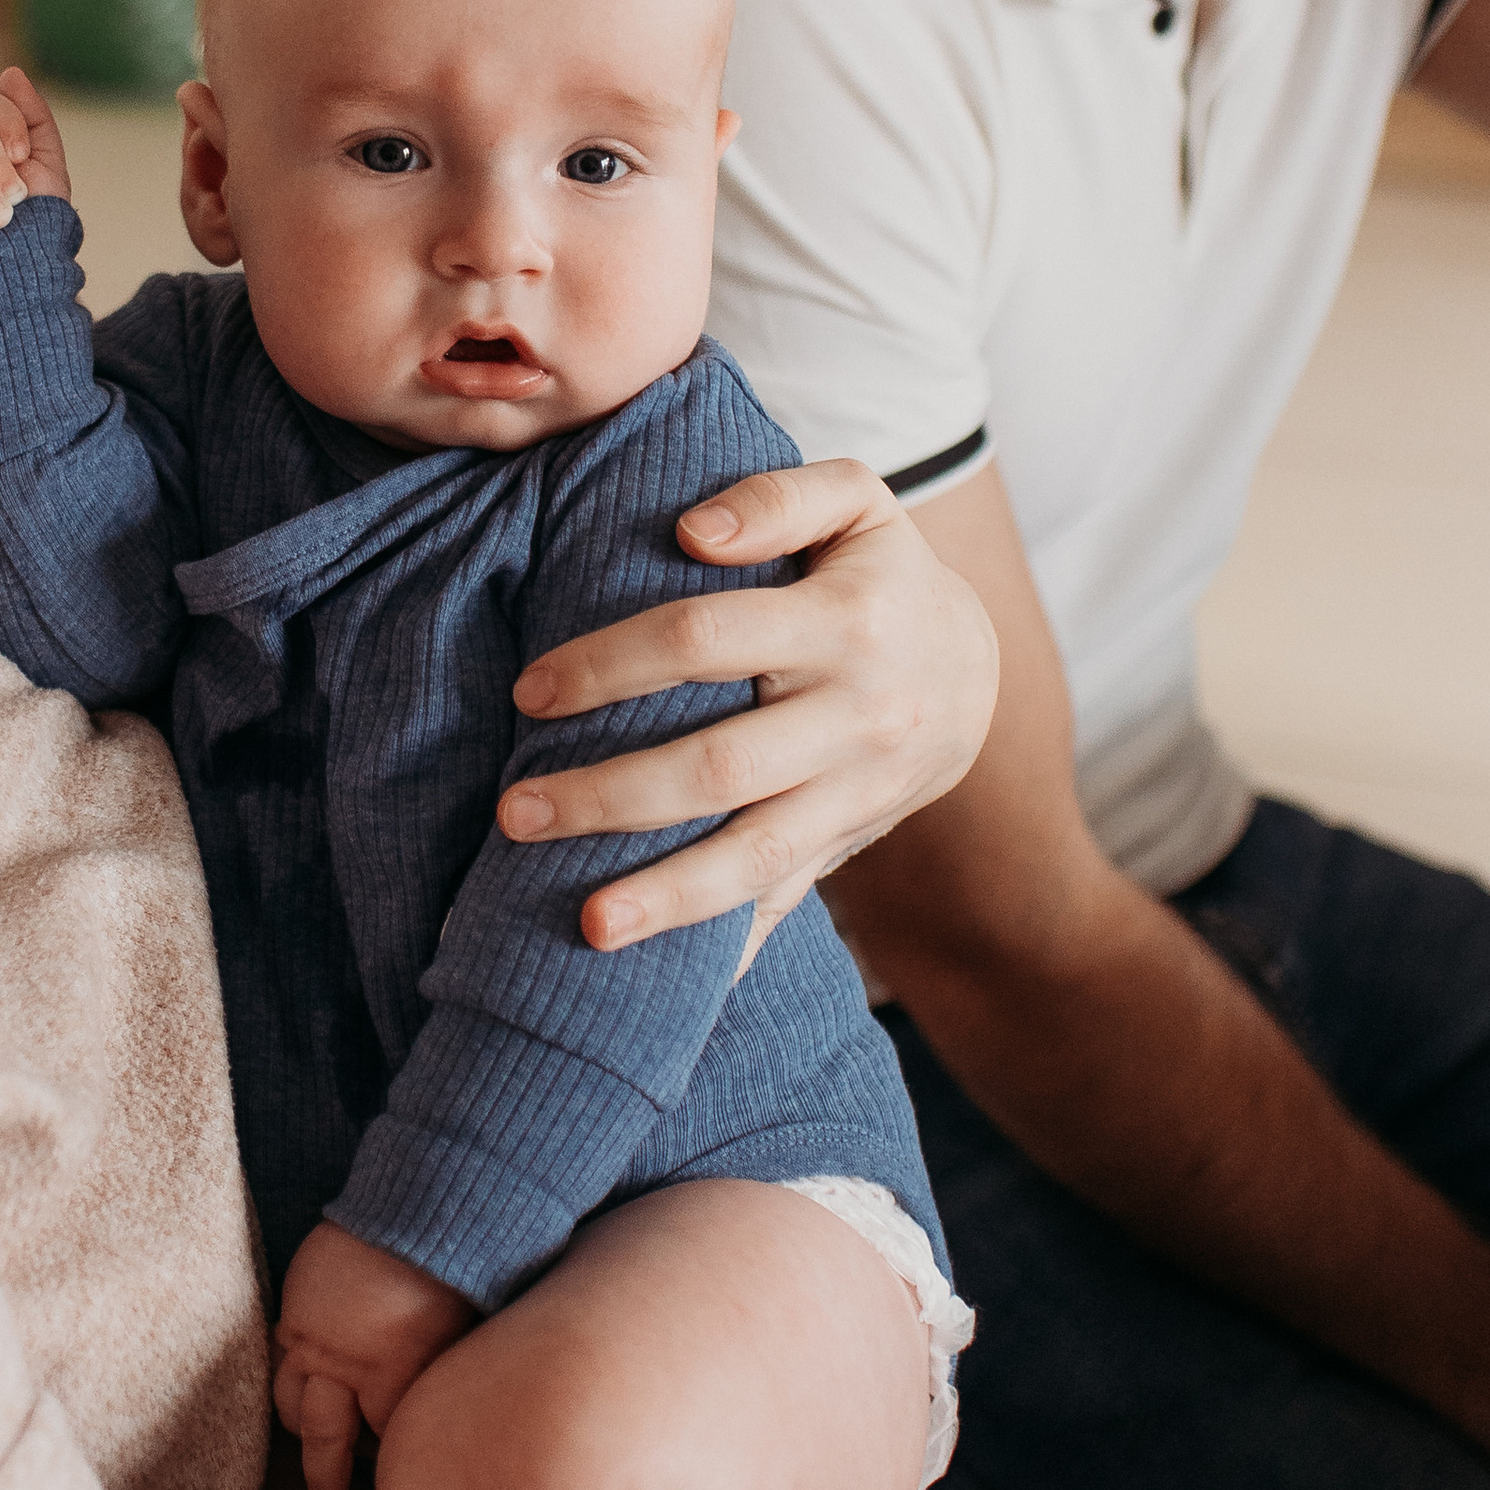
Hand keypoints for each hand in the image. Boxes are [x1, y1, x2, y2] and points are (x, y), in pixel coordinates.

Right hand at [273, 1222, 474, 1489]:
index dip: (393, 1463)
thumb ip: (440, 1391)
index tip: (400, 1485)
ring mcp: (312, 1336)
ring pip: (293, 1405)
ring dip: (308, 1429)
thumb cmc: (456, 1275)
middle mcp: (345, 1361)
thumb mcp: (461, 1344)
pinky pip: (282, 1362)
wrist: (423, 1203)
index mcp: (393, 1372)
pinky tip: (317, 1389)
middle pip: (326, 1445)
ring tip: (323, 1448)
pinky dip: (297, 1380)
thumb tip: (442, 1439)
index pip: (385, 1444)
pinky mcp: (294, 1310)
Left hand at [501, 459, 999, 952]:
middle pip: (720, 766)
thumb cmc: (882, 573)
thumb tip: (693, 532)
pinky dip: (728, 947)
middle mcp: (858, 716)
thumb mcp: (857, 501)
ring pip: (758, 856)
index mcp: (846, 621)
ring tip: (584, 927)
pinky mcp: (852, 841)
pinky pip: (786, 899)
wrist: (976, 672)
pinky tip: (666, 992)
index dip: (611, 665)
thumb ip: (777, 497)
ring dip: (667, 897)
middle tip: (513, 814)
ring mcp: (859, 792)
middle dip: (612, 797)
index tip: (531, 692)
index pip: (705, 641)